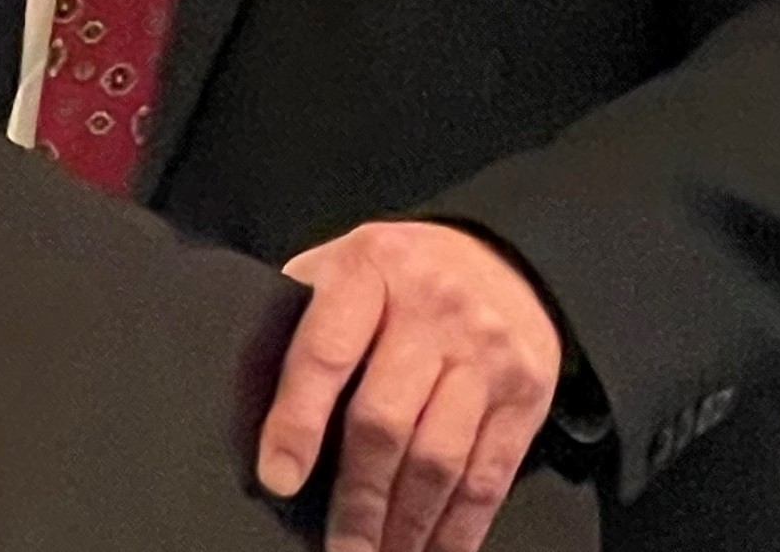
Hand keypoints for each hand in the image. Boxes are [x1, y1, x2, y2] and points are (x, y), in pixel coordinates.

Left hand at [258, 221, 562, 551]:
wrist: (500, 256)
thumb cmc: (399, 274)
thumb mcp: (343, 265)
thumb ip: (304, 319)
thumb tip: (253, 407)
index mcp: (370, 269)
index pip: (326, 353)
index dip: (298, 422)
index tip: (279, 478)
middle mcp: (433, 309)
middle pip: (385, 423)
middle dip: (357, 501)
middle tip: (339, 550)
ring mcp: (486, 352)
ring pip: (437, 460)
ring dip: (405, 526)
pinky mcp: (526, 393)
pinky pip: (488, 475)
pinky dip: (458, 528)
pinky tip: (432, 551)